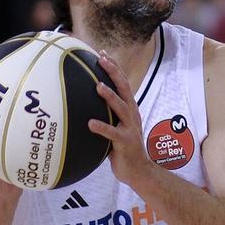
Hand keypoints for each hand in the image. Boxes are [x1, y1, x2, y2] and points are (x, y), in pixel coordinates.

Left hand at [90, 52, 151, 186]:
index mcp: (130, 109)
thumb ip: (107, 116)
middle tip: (102, 59)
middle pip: (125, 89)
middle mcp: (132, 115)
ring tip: (98, 86)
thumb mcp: (117, 128)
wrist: (139, 170)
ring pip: (121, 107)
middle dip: (114, 73)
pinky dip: (102, 127)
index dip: (114, 68)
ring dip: (110, 96)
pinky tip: (90, 123)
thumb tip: (85, 106)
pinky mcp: (125, 142)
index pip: (123, 84)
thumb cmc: (124, 149)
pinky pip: (112, 133)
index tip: (103, 54)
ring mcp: (130, 128)